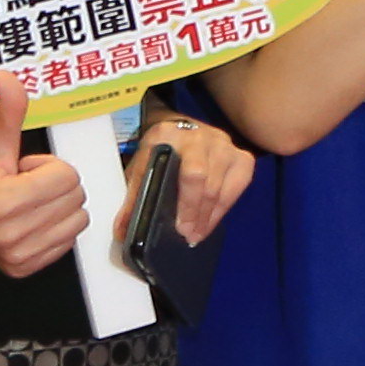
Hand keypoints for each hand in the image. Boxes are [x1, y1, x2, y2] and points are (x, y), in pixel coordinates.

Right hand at [0, 89, 88, 277]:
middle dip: (53, 185)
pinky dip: (54, 228)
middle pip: (75, 198)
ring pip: (77, 221)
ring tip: (25, 202)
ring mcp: (17, 255)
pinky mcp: (21, 268)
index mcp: (5, 201)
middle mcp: (12, 234)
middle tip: (22, 184)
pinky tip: (27, 220)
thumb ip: (8, 108)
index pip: (68, 176)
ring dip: (57, 207)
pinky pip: (68, 242)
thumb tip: (7, 76)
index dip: (46, 166)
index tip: (21, 169)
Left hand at [142, 113, 254, 245]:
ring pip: (224, 188)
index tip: (180, 228)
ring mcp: (225, 146)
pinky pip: (238, 186)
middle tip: (189, 236)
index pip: (189, 173)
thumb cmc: (158, 152)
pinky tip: (210, 221)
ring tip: (198, 234)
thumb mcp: (141, 168)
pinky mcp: (241, 156)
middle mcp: (203, 138)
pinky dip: (224, 208)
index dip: (187, 203)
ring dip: (210, 216)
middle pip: (208, 183)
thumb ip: (133, 198)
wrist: (179, 129)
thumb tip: (123, 232)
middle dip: (198, 214)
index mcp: (171, 137)